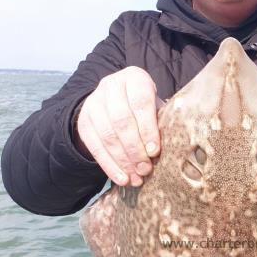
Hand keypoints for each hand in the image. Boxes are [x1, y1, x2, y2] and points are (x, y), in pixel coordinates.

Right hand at [76, 67, 162, 186]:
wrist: (113, 102)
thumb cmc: (144, 108)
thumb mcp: (156, 107)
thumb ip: (161, 121)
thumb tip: (174, 147)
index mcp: (134, 77)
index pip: (140, 102)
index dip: (148, 128)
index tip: (155, 151)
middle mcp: (111, 86)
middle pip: (122, 121)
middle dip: (135, 149)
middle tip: (146, 169)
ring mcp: (93, 103)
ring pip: (107, 135)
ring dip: (123, 161)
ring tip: (137, 178)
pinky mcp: (83, 121)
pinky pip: (95, 146)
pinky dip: (109, 165)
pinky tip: (122, 178)